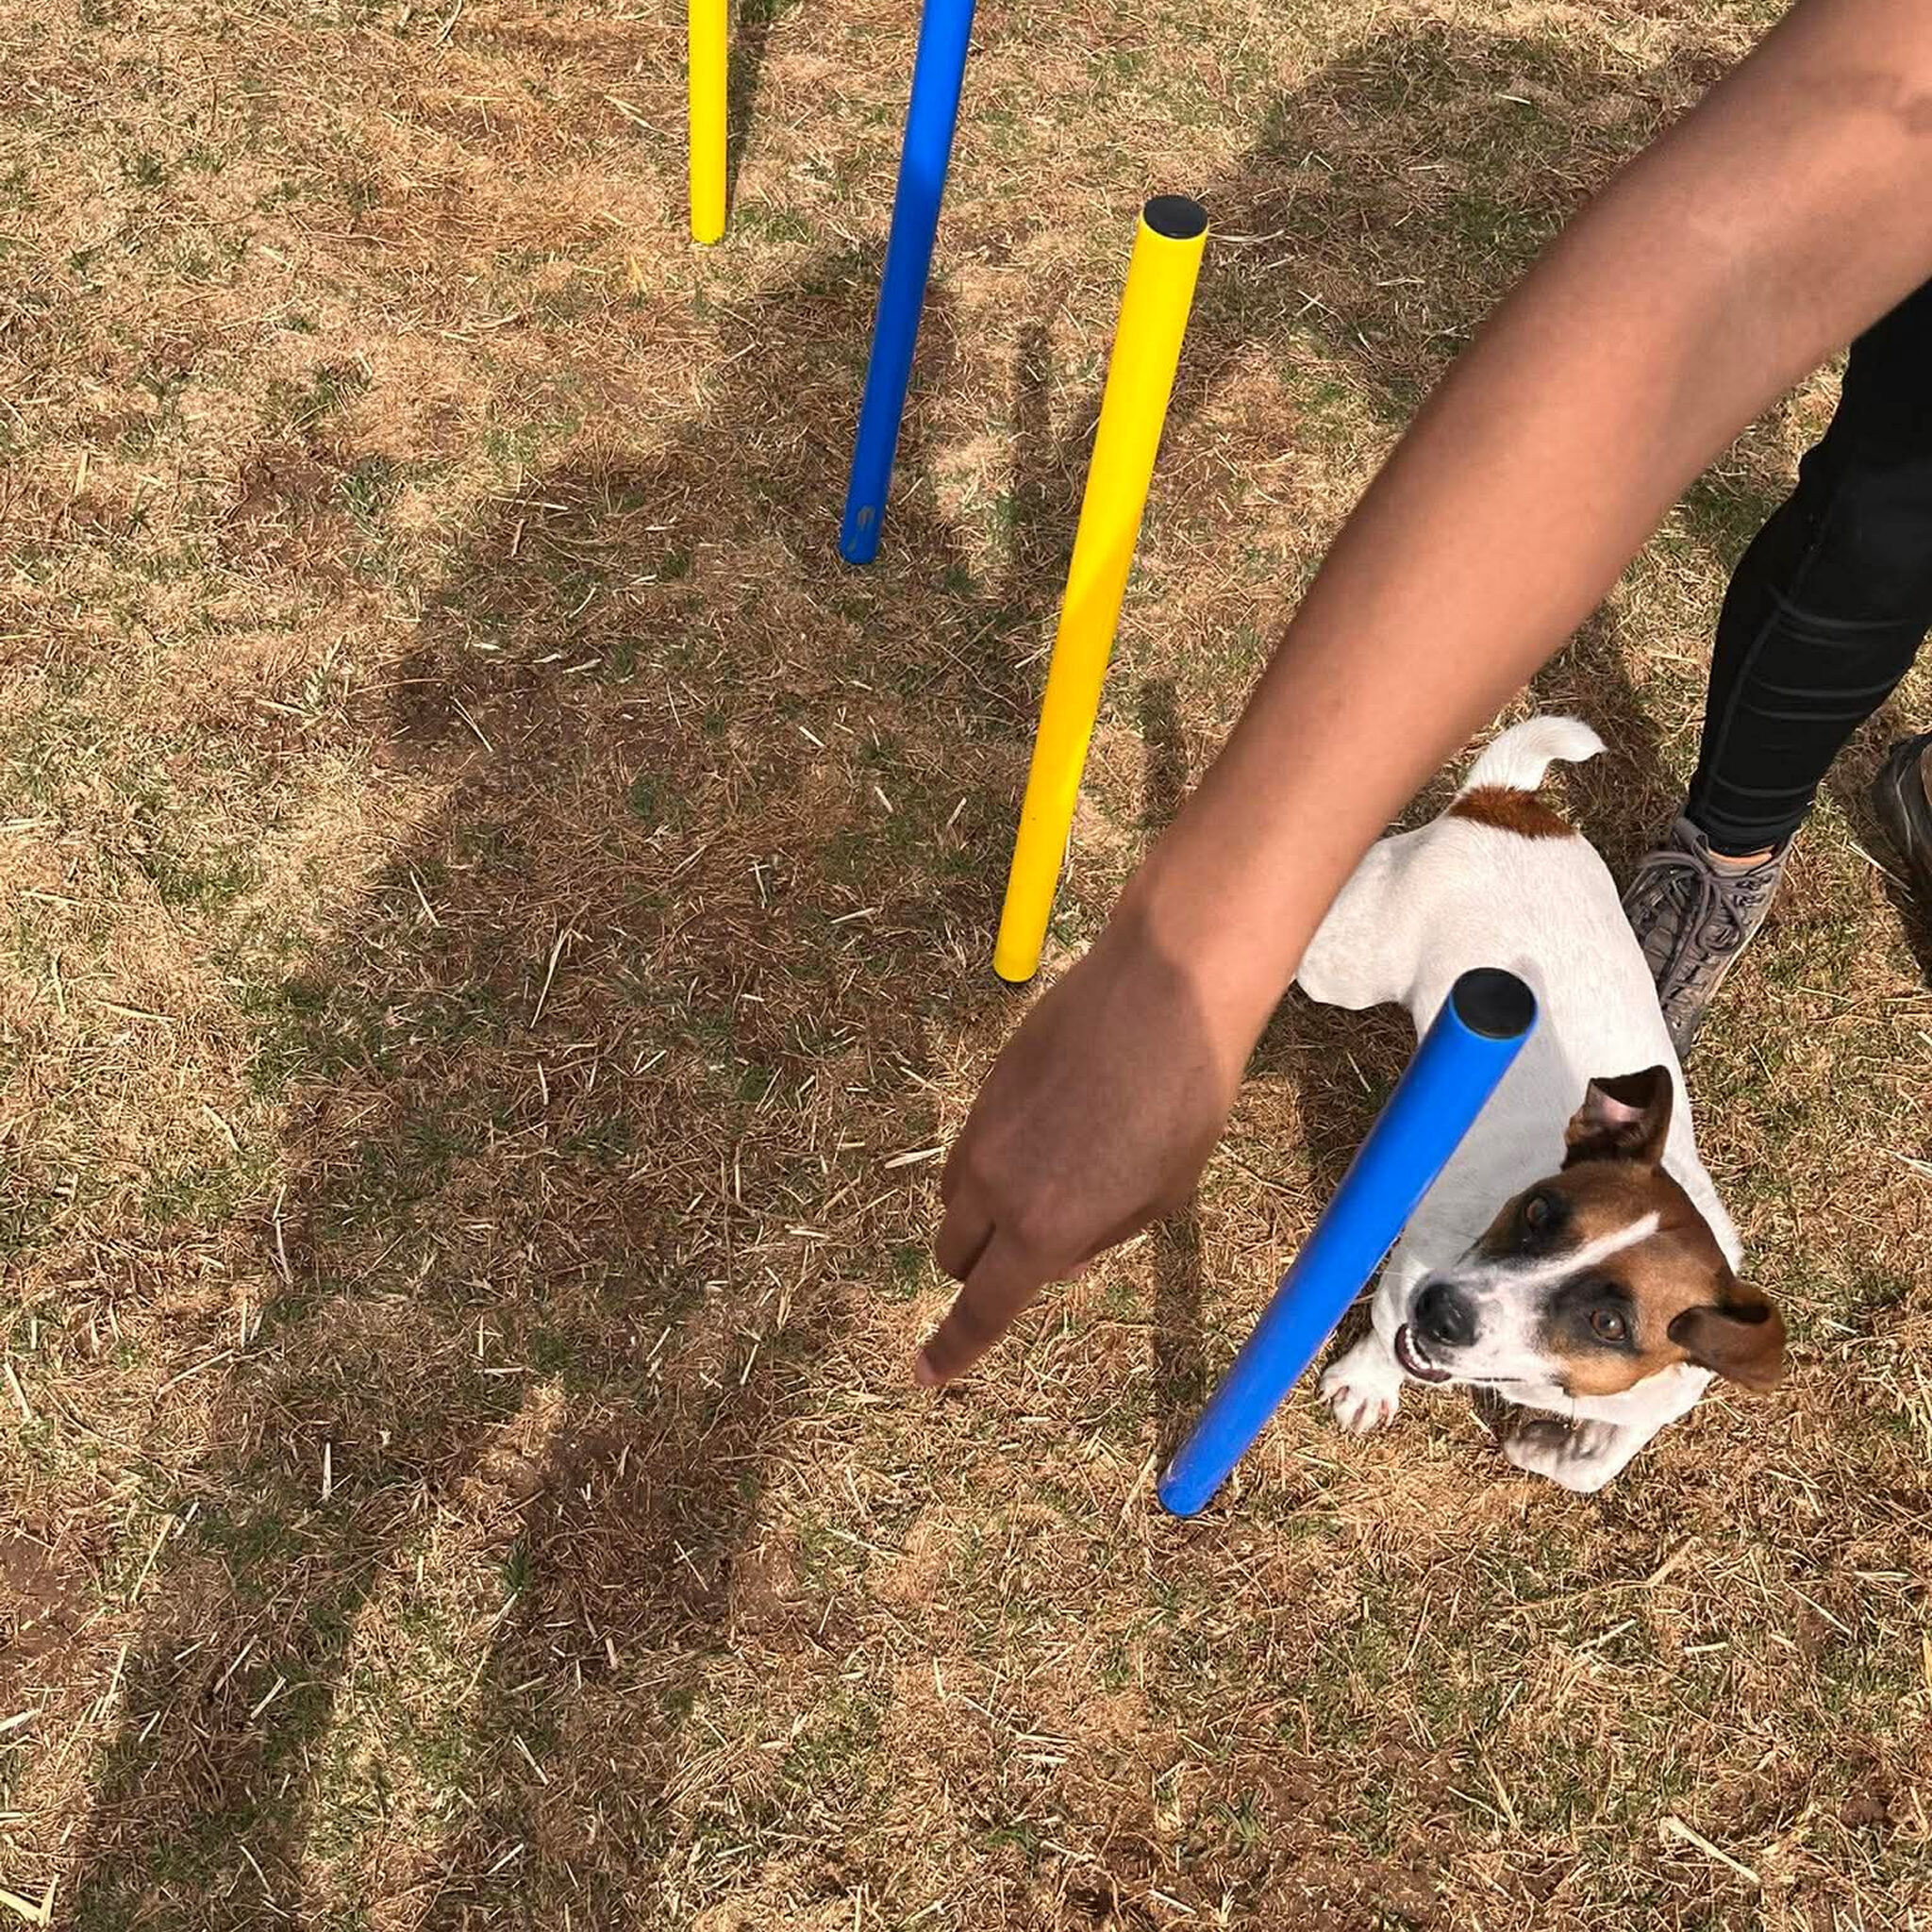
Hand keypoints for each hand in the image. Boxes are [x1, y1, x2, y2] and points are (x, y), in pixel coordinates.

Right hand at [919, 895, 1262, 1386]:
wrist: (1162, 991)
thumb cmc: (1183, 1101)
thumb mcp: (1161, 1195)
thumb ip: (1099, 1237)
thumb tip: (1057, 1254)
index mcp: (1043, 1230)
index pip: (981, 1310)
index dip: (952, 1349)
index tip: (926, 1374)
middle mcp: (995, 1187)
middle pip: (954, 1255)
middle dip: (981, 1270)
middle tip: (1035, 1253)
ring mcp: (982, 1132)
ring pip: (955, 1199)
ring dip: (985, 1216)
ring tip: (1057, 1183)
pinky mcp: (984, 1088)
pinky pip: (971, 1149)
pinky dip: (995, 1165)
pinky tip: (1057, 1131)